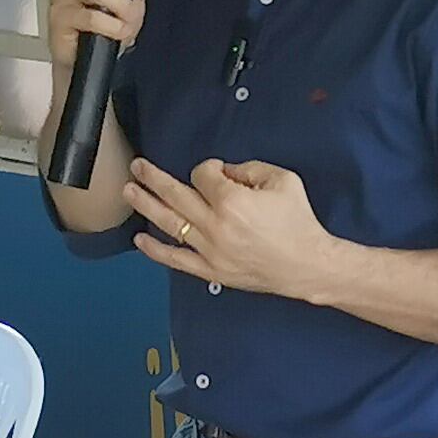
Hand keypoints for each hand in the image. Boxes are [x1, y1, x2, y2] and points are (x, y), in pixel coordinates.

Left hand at [126, 157, 343, 300]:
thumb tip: (224, 173)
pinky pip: (176, 260)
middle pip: (175, 194)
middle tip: (138, 167)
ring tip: (129, 192)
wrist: (307, 265)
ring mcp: (210, 250)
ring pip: (169, 224)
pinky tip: (140, 239)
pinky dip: (156, 250)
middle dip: (153, 177)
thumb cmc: (299, 222)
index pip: (203, 174)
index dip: (208, 167)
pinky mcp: (211, 270)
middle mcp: (215, 225)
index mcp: (232, 201)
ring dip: (146, 205)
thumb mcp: (283, 180)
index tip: (217, 171)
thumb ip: (249, 169)